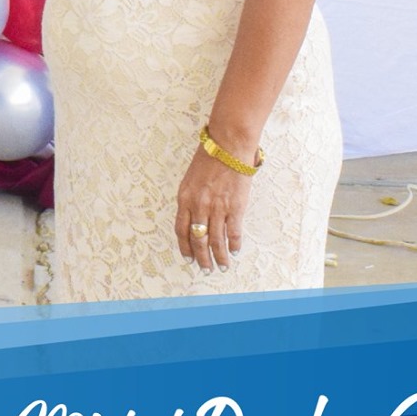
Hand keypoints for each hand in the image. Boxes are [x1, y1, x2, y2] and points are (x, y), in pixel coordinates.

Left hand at [175, 143, 252, 270]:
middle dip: (201, 258)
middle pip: (198, 239)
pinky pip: (233, 232)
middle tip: (205, 269)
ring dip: (219, 256)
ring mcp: (217, 207)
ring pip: (216, 240)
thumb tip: (194, 219)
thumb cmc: (209, 159)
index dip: (185, 246)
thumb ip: (190, 200)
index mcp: (184, 199)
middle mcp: (198, 206)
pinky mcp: (235, 207)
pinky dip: (234, 244)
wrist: (227, 146)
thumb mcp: (190, 180)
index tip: (188, 258)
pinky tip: (235, 251)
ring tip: (222, 267)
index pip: (181, 230)